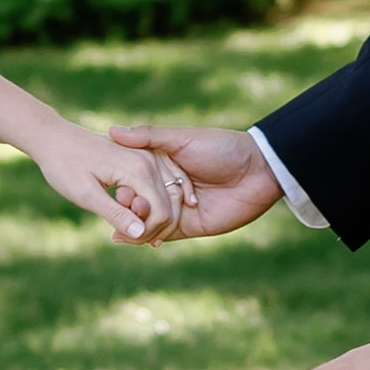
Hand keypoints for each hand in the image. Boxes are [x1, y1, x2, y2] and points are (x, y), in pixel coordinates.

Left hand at [26, 125, 168, 241]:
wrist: (54, 138)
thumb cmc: (64, 166)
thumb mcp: (86, 195)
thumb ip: (115, 214)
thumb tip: (140, 234)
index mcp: (138, 169)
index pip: (161, 213)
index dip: (146, 234)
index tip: (120, 238)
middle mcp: (149, 160)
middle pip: (168, 206)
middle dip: (150, 228)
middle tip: (120, 236)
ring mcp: (148, 156)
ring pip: (167, 196)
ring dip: (152, 217)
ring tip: (124, 227)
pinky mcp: (142, 157)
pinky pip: (159, 186)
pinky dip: (151, 204)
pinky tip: (132, 214)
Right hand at [107, 121, 287, 243]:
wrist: (258, 171)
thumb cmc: (221, 148)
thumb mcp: (183, 139)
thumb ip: (149, 137)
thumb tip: (112, 130)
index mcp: (162, 164)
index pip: (134, 176)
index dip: (122, 182)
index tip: (111, 186)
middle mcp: (166, 186)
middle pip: (139, 200)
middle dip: (126, 206)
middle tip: (115, 208)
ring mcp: (177, 208)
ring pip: (148, 219)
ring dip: (133, 224)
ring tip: (117, 229)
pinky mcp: (189, 226)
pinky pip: (165, 234)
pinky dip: (149, 237)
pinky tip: (132, 239)